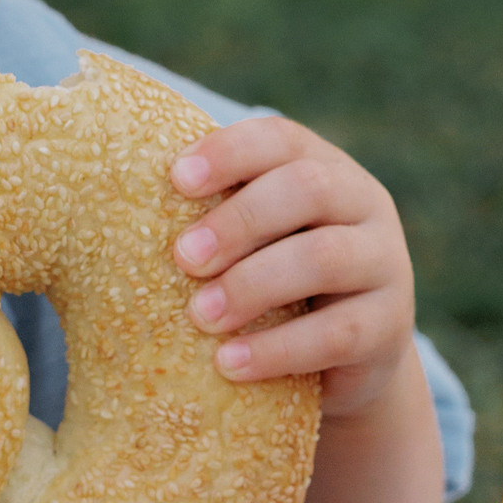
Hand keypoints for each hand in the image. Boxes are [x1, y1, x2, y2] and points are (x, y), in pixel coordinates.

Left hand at [169, 117, 415, 419]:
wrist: (344, 362)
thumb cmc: (272, 287)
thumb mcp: (249, 245)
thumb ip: (210, 218)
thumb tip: (113, 200)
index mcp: (323, 167)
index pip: (281, 139)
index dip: (230, 152)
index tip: (176, 179)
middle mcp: (363, 204)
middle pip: (309, 188)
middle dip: (239, 220)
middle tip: (182, 258)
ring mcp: (386, 264)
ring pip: (327, 257)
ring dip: (254, 284)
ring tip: (200, 317)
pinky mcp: (390, 328)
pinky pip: (339, 333)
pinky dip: (278, 349)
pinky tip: (229, 363)